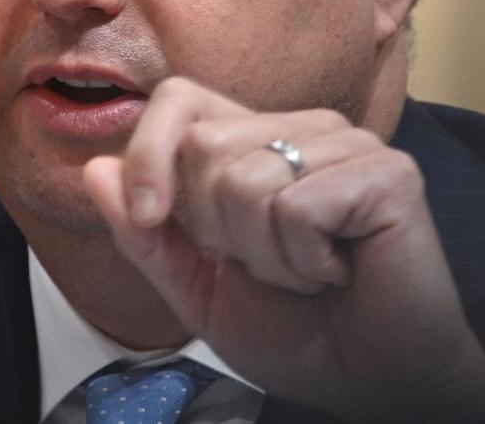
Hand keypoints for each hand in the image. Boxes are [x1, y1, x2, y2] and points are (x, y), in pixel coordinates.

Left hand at [82, 77, 484, 422]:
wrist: (370, 383)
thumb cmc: (295, 331)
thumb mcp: (195, 287)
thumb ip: (144, 233)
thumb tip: (96, 170)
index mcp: (254, 143)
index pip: (179, 100)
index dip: (149, 155)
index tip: (152, 219)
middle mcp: (302, 128)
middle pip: (203, 145)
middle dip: (214, 228)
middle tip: (267, 262)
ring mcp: (348, 144)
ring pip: (245, 180)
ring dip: (264, 256)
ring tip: (307, 271)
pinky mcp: (388, 172)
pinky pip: (297, 207)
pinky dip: (303, 261)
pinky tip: (337, 271)